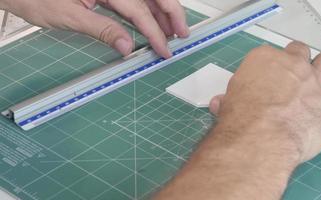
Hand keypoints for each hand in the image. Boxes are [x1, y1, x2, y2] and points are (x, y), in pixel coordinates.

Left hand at [3, 0, 188, 57]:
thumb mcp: (68, 16)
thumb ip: (102, 29)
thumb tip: (127, 46)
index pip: (138, 9)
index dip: (155, 31)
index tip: (164, 49)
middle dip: (171, 13)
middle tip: (182, 33)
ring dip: (162, 12)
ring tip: (172, 31)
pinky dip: (146, 11)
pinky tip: (152, 22)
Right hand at [209, 41, 320, 162]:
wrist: (263, 137)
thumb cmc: (241, 118)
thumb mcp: (227, 104)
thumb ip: (228, 99)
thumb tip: (220, 104)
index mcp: (264, 59)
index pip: (268, 55)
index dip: (267, 68)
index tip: (264, 80)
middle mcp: (293, 65)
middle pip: (299, 51)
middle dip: (295, 61)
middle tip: (290, 77)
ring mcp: (315, 82)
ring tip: (314, 82)